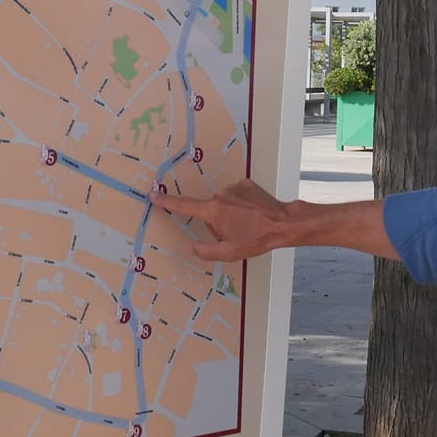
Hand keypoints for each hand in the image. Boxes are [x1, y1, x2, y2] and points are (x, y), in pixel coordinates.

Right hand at [156, 180, 293, 260]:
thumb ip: (206, 251)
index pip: (184, 206)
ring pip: (224, 203)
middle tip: (236, 233)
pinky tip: (253, 213)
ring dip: (231, 213)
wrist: (283, 223)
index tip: (154, 195)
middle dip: (217, 222)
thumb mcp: (230, 252)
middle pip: (210, 210)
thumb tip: (192, 246)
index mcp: (213, 212)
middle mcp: (221, 195)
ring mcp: (234, 187)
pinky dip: (241, 204)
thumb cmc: (257, 239)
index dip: (167, 202)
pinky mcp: (246, 184)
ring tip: (248, 224)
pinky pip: (236, 195)